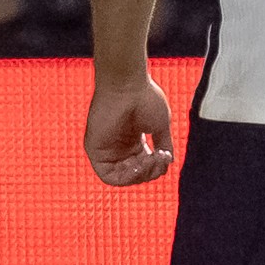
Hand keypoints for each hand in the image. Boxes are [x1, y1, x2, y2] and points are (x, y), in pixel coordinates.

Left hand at [85, 72, 173, 186]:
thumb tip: (168, 162)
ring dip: (140, 175)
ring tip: (150, 160)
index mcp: (133, 141)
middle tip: (160, 158)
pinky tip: (137, 166)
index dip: (156, 168)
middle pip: (135, 175)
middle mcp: (119, 146)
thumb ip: (164, 145)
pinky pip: (108, 176)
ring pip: (123, 178)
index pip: (144, 167)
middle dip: (151, 172)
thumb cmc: (144, 98)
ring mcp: (107, 149)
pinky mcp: (95, 150)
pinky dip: (125, 177)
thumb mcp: (160, 126)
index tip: (165, 155)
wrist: (128, 85)